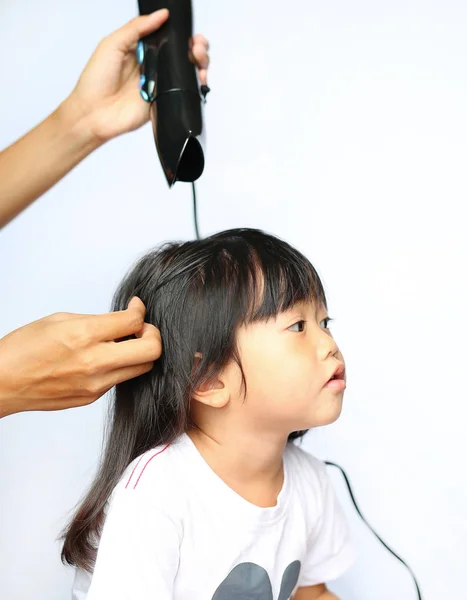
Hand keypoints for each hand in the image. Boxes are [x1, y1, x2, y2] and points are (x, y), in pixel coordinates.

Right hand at [0, 298, 160, 417]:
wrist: (2, 383)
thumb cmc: (23, 349)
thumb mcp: (60, 320)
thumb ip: (97, 320)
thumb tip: (123, 320)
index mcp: (84, 336)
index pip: (133, 321)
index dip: (140, 310)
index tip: (136, 307)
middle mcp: (94, 362)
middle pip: (152, 350)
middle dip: (153, 334)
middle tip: (141, 328)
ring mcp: (95, 384)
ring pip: (141, 368)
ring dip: (140, 352)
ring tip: (124, 343)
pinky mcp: (92, 398)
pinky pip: (120, 380)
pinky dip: (121, 366)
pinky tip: (105, 358)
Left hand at [66, 10, 209, 142]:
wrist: (94, 113)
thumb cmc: (95, 80)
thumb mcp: (112, 44)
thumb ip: (136, 28)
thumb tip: (161, 14)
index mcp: (141, 50)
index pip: (168, 38)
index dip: (182, 34)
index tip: (190, 32)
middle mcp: (154, 67)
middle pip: (183, 54)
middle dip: (197, 47)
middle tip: (197, 46)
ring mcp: (160, 85)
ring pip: (188, 72)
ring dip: (200, 62)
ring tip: (199, 58)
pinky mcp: (164, 102)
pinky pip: (184, 93)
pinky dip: (196, 85)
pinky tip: (198, 77)